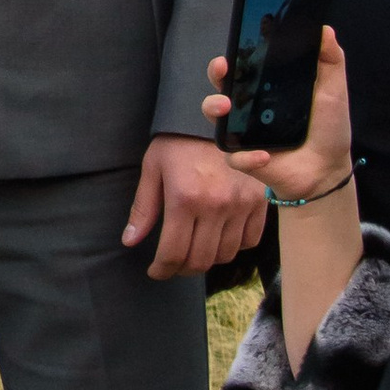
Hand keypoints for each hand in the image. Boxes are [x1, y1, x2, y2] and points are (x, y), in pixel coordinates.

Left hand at [123, 130, 266, 279]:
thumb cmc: (179, 142)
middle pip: (199, 260)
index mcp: (184, 198)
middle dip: (181, 269)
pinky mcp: (259, 202)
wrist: (218, 118)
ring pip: (225, 255)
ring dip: (207, 260)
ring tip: (194, 250)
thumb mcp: (153, 168)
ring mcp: (241, 205)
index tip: (156, 271)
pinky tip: (219, 238)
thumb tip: (130, 242)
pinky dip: (234, 247)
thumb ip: (143, 208)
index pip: (173, 253)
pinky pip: (250, 241)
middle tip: (173, 264)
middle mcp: (215, 206)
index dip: (162, 270)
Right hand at [204, 26, 355, 205]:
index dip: (236, 54)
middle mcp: (250, 107)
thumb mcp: (333, 90)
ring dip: (214, 108)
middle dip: (217, 74)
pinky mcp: (246, 158)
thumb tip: (325, 29)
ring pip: (215, 117)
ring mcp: (244, 132)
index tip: (237, 45)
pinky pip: (234, 156)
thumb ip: (330, 59)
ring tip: (226, 106)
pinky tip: (265, 155)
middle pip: (222, 85)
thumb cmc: (328, 127)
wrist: (330, 168)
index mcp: (267, 88)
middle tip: (223, 68)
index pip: (245, 65)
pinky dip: (247, 156)